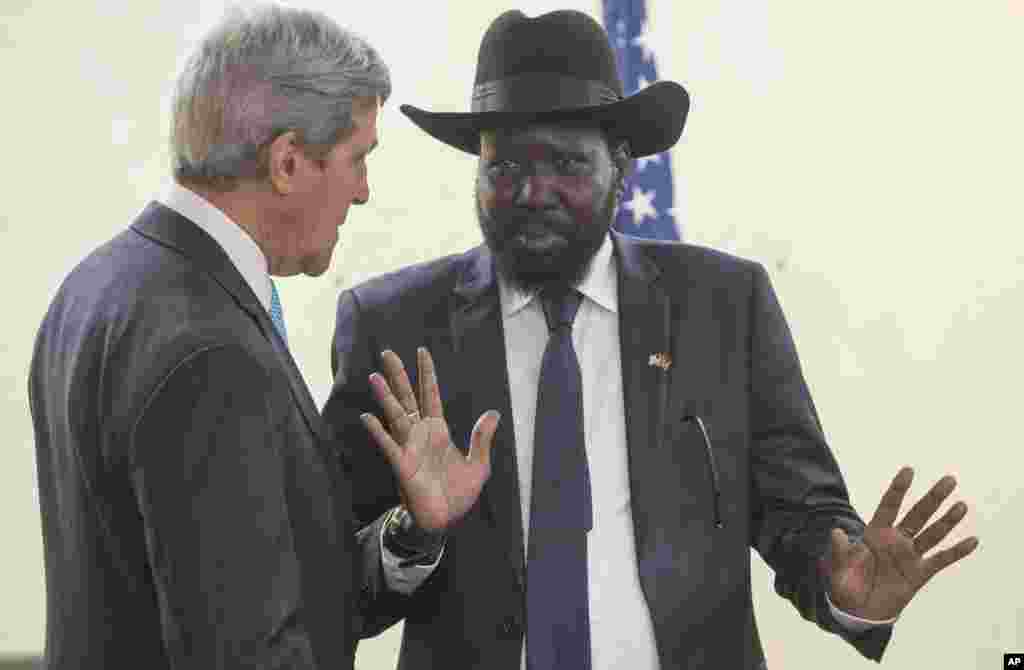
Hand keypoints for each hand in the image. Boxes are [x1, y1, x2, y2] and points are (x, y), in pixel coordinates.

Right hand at [360, 347, 500, 532]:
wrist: (444, 520)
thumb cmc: (458, 494)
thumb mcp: (479, 465)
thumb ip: (482, 439)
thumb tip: (494, 412)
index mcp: (438, 430)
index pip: (431, 395)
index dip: (427, 374)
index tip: (421, 352)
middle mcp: (420, 434)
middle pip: (407, 398)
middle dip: (399, 376)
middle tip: (388, 352)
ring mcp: (409, 447)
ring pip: (395, 416)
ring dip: (385, 397)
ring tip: (374, 376)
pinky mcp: (402, 465)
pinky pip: (389, 445)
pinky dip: (378, 432)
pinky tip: (368, 417)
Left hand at [824, 467, 978, 620]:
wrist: (860, 612)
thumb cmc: (847, 586)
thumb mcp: (840, 569)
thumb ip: (840, 551)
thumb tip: (836, 532)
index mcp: (875, 534)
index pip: (889, 506)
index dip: (898, 489)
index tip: (909, 470)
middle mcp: (895, 540)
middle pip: (917, 515)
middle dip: (932, 498)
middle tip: (949, 480)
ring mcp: (909, 556)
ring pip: (932, 534)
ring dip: (947, 520)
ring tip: (961, 505)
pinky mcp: (920, 573)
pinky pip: (941, 560)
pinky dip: (957, 551)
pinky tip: (972, 541)